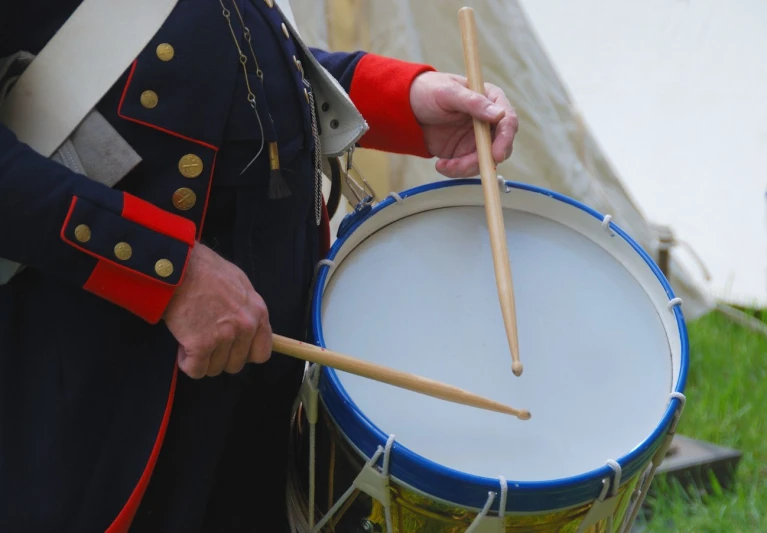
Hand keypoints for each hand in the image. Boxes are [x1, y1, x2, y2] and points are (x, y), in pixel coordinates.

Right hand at [163, 243, 271, 378]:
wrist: (179, 266)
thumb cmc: (204, 269)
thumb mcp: (239, 282)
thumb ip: (246, 307)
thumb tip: (248, 326)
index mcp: (258, 313)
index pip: (261, 353)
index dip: (244, 354)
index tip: (231, 348)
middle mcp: (246, 327)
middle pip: (236, 364)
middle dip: (219, 356)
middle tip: (205, 340)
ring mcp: (224, 337)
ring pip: (215, 368)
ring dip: (202, 358)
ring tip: (192, 336)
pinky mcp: (201, 345)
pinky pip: (196, 370)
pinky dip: (187, 363)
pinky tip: (183, 345)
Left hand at [409, 71, 517, 177]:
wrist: (406, 107)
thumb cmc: (429, 91)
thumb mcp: (448, 93)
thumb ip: (473, 103)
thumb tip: (500, 114)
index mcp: (491, 100)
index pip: (508, 121)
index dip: (505, 139)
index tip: (496, 155)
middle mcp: (488, 121)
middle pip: (501, 146)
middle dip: (484, 160)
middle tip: (463, 166)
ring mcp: (477, 139)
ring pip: (484, 161)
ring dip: (465, 168)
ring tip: (443, 165)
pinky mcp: (464, 152)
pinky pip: (467, 168)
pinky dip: (456, 171)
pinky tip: (441, 165)